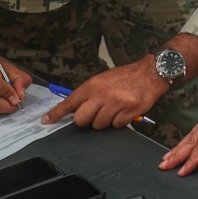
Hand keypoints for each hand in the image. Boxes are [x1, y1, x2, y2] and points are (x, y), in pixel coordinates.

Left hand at [43, 59, 167, 128]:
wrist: (151, 72)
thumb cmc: (126, 77)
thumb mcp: (103, 80)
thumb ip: (90, 93)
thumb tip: (75, 108)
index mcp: (93, 85)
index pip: (70, 102)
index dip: (56, 114)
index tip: (46, 121)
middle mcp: (102, 94)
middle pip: (81, 120)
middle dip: (86, 121)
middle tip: (95, 114)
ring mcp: (115, 104)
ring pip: (99, 125)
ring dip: (105, 121)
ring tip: (114, 109)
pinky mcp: (128, 112)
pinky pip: (116, 126)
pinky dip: (119, 121)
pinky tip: (125, 111)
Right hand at [159, 90, 197, 175]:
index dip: (192, 160)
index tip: (183, 171)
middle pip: (190, 140)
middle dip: (176, 155)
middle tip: (163, 166)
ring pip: (190, 135)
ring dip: (177, 148)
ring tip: (166, 158)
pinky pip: (194, 131)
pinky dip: (186, 140)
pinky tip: (181, 146)